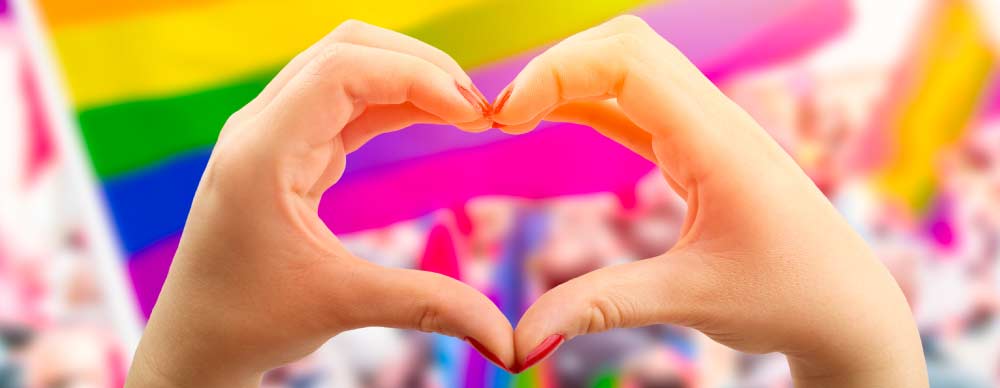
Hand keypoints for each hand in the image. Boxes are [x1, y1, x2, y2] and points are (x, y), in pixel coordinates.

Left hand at [125, 20, 512, 387]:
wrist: (196, 342)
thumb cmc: (249, 322)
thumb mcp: (343, 306)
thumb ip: (429, 306)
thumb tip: (509, 339)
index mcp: (262, 151)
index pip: (343, 69)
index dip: (417, 76)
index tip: (473, 115)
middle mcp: (262, 127)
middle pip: (347, 49)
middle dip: (419, 66)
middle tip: (477, 109)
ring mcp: (273, 134)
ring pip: (347, 68)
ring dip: (409, 80)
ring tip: (466, 114)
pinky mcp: (288, 150)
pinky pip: (346, 104)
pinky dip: (395, 104)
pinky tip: (434, 120)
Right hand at [493, 16, 927, 385]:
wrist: (845, 307)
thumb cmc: (788, 298)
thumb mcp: (690, 299)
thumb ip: (602, 307)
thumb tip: (520, 343)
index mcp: (717, 141)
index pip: (628, 61)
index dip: (557, 71)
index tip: (507, 119)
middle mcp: (715, 118)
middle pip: (625, 45)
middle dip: (556, 65)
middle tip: (502, 117)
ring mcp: (708, 129)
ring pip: (630, 66)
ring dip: (570, 78)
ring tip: (513, 117)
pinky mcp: (699, 148)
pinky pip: (636, 103)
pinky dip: (588, 101)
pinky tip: (551, 116)